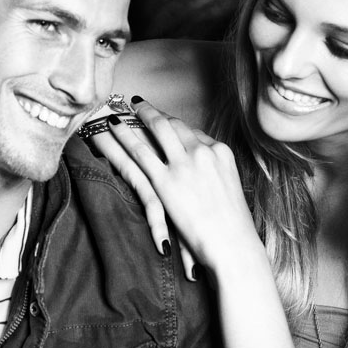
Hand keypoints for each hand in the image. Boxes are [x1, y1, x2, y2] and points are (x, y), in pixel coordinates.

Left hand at [99, 98, 263, 283]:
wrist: (232, 243)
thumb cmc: (232, 227)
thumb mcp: (228, 191)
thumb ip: (212, 175)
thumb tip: (202, 175)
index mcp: (221, 153)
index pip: (193, 132)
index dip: (174, 124)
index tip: (162, 119)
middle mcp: (203, 152)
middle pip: (174, 125)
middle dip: (155, 113)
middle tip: (139, 104)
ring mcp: (184, 164)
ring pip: (156, 130)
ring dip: (138, 116)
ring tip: (122, 108)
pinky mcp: (165, 181)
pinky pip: (140, 151)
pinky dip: (125, 135)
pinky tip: (114, 126)